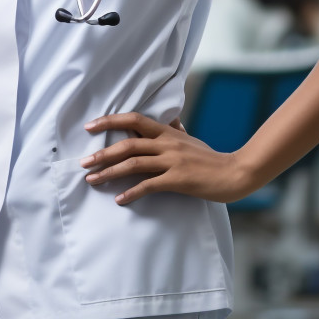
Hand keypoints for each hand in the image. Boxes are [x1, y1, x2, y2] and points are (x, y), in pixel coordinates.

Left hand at [81, 111, 252, 204]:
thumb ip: (176, 130)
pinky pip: (149, 186)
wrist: (235, 173)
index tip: (90, 126)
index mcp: (167, 132)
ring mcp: (172, 162)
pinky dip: (132, 192)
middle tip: (83, 162)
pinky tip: (120, 199)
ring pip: (133, 165)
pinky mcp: (178, 180)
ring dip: (109, 173)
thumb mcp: (190, 139)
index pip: (133, 120)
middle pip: (127, 144)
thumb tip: (169, 119)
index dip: (110, 121)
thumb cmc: (211, 158)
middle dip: (102, 154)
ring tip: (92, 180)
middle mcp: (167, 143)